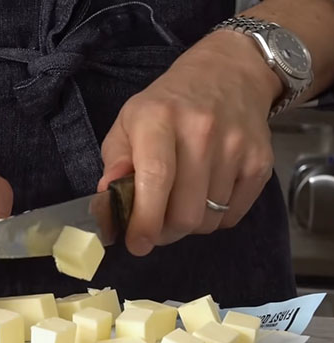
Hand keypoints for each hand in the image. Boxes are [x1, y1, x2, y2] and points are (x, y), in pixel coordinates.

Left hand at [98, 30, 282, 255]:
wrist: (229, 73)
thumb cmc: (169, 104)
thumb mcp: (129, 121)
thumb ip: (115, 161)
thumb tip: (108, 199)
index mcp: (159, 120)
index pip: (155, 180)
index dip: (144, 221)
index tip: (136, 243)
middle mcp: (201, 132)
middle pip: (185, 212)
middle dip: (163, 232)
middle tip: (153, 227)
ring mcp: (236, 148)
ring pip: (208, 219)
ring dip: (187, 226)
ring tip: (177, 206)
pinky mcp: (260, 162)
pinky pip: (232, 216)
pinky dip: (213, 218)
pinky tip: (203, 198)